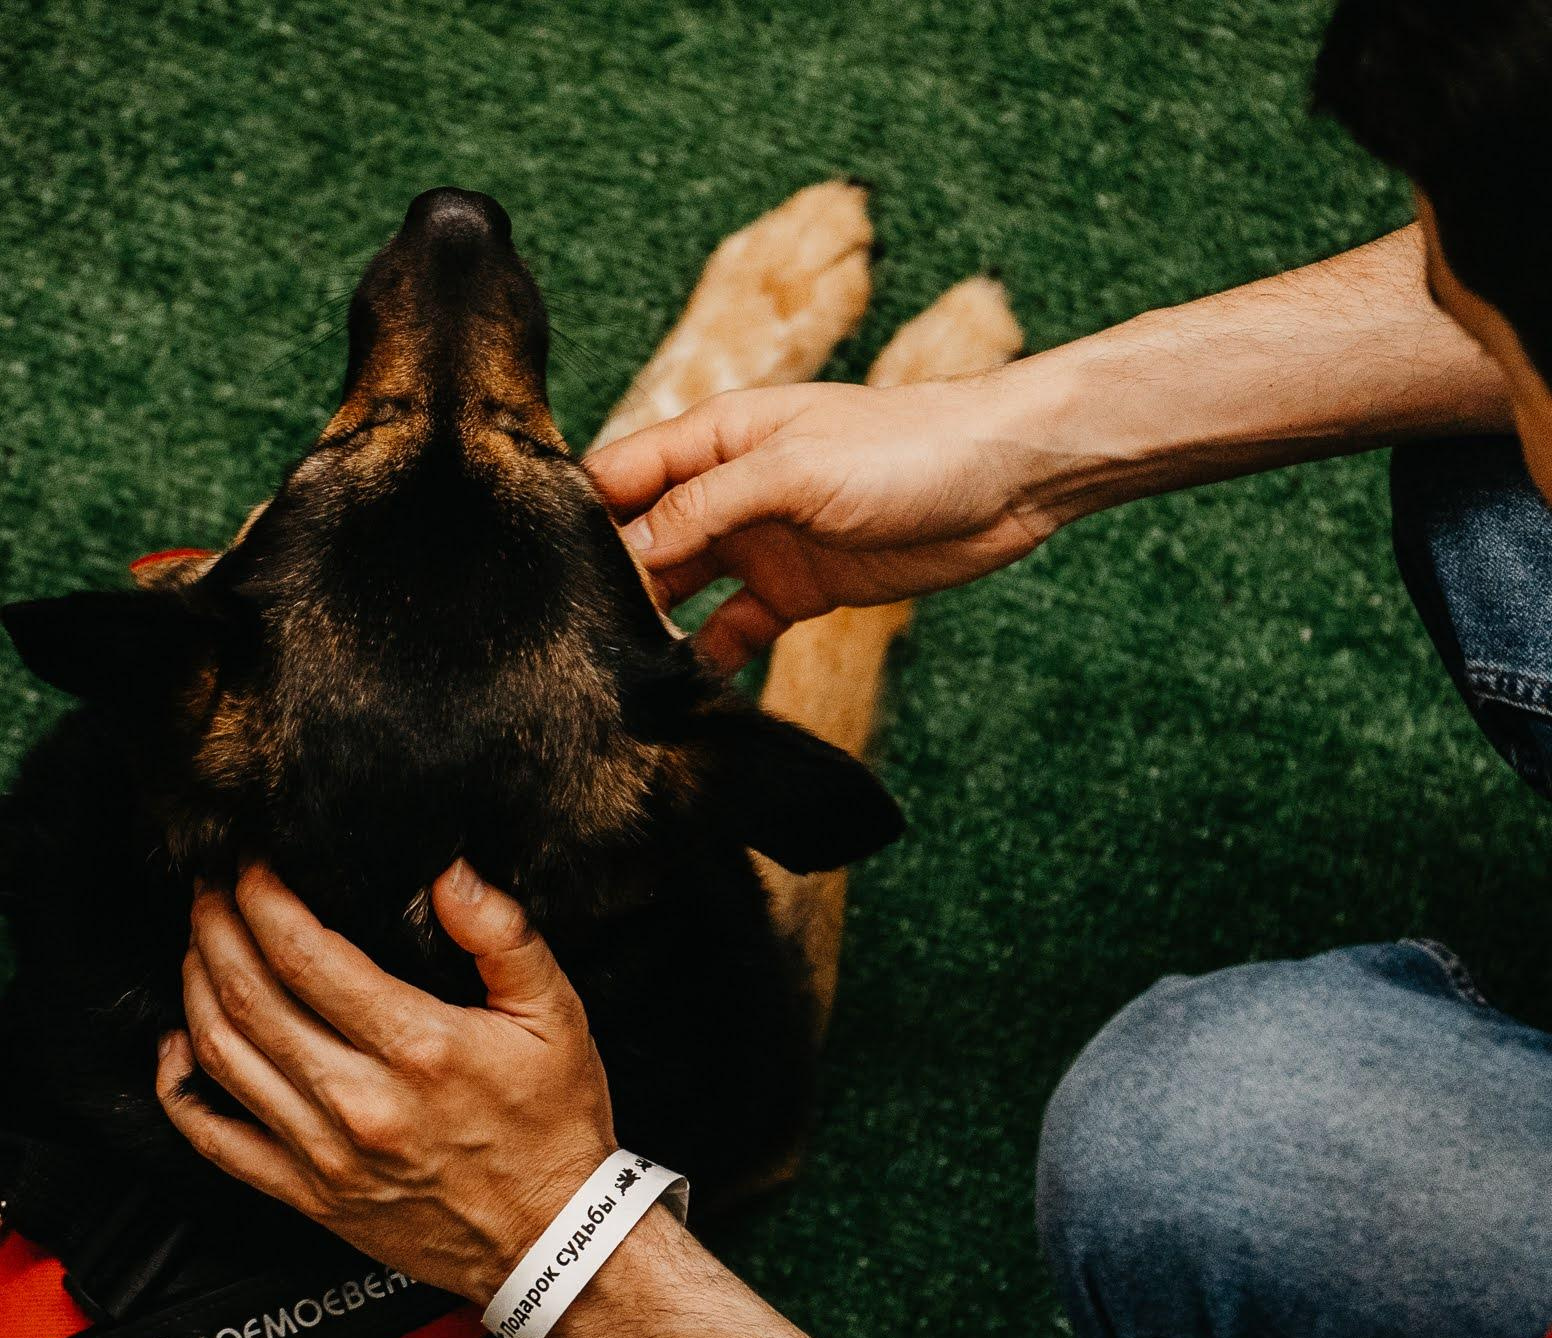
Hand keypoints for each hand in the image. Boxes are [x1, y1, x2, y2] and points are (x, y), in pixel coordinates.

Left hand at [157, 860, 615, 1305]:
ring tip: (198, 945)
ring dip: (195, 987)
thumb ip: (502, 934)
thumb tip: (448, 873)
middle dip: (216, 927)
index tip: (251, 866)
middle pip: (249, 995)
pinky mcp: (309, 1195)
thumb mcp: (557, 1015)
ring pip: (222, 1056)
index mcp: (417, 1048)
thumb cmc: (554, 1128)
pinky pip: (217, 1141)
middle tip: (211, 889)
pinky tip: (178, 1046)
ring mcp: (325, 1154)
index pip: (306, 955)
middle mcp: (360, 1102)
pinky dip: (180, 1090)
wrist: (552, 1241)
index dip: (262, 898)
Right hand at [582, 375, 1081, 671]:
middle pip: (642, 538)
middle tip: (576, 639)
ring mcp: (762, 540)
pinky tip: (691, 685)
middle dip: (608, 582)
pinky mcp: (798, 588)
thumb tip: (627, 549)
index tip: (541, 572)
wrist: (1010, 480)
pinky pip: (735, 627)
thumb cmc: (908, 447)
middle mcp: (728, 489)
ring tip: (623, 670)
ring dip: (655, 624)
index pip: (620, 475)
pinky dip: (712, 654)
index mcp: (715, 438)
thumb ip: (707, 507)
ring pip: (682, 587)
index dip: (576, 516)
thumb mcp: (794, 470)